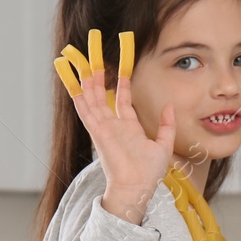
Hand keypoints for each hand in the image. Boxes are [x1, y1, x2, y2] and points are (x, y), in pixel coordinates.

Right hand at [56, 30, 174, 222]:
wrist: (136, 188)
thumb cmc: (148, 173)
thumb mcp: (163, 146)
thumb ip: (166, 126)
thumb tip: (170, 107)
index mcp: (127, 126)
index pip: (122, 97)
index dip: (122, 80)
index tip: (120, 64)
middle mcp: (112, 124)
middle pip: (102, 92)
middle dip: (98, 72)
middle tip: (94, 52)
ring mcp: (102, 126)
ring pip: (90, 96)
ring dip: (86, 76)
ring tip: (80, 56)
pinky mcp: (96, 130)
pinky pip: (84, 108)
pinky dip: (76, 92)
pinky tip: (70, 77)